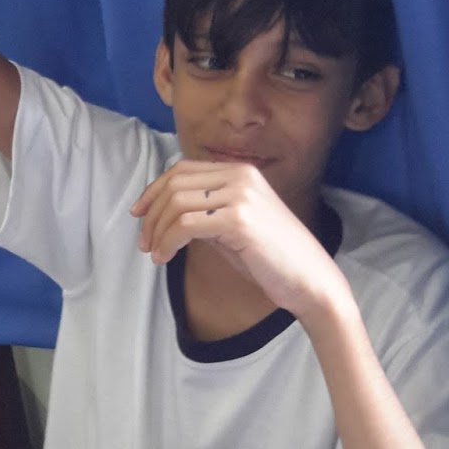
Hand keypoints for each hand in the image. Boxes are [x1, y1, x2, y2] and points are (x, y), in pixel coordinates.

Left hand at [130, 159, 346, 319]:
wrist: (309, 279)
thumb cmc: (270, 258)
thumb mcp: (231, 225)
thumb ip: (204, 212)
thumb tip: (165, 214)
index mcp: (240, 171)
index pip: (182, 169)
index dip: (153, 190)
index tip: (139, 213)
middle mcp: (241, 176)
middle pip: (175, 183)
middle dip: (152, 213)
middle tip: (144, 242)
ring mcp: (241, 195)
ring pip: (176, 203)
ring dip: (157, 231)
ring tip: (154, 253)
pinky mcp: (239, 220)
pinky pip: (185, 225)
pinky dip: (168, 242)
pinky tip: (165, 258)